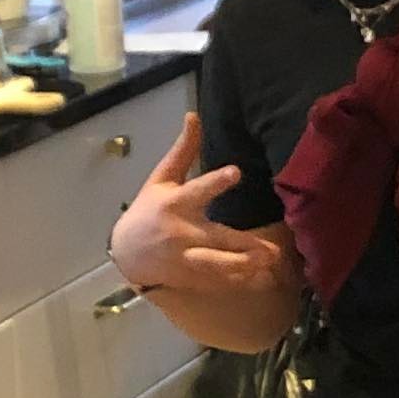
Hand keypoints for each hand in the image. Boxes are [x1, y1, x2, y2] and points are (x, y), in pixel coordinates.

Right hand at [113, 112, 293, 305]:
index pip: (198, 190)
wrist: (126, 252)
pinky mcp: (189, 277)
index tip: (235, 172)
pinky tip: (261, 280)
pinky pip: (216, 281)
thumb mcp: (161, 178)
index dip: (216, 182)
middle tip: (272, 250)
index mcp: (175, 203)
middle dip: (243, 245)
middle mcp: (182, 233)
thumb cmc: (148, 209)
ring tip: (270, 264)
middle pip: (215, 238)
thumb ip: (183, 150)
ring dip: (245, 267)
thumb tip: (194, 115)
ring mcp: (186, 259)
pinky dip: (238, 281)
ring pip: (218, 265)